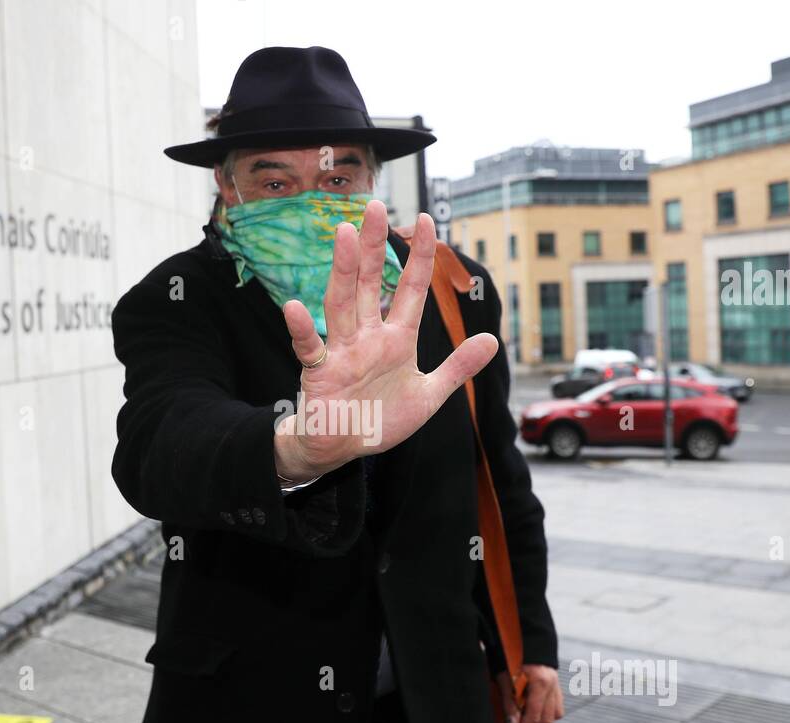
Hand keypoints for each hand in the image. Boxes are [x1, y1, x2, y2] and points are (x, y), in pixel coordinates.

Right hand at [273, 202, 498, 481]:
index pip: (410, 287)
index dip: (418, 255)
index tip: (425, 219)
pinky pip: (309, 347)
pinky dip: (302, 329)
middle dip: (372, 245)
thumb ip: (458, 367)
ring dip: (342, 270)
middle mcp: (368, 336)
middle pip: (369, 282)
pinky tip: (296, 307)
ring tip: (342, 234)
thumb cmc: (381, 419)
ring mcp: (342, 351)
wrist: (344, 449)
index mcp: (396, 338)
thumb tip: (493, 340)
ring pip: (342, 302)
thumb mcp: (430, 395)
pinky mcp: (320, 372)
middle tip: (374, 206)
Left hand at [496, 664, 564, 722]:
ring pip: (553, 716)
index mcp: (540, 682)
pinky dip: (545, 715)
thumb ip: (510, 703)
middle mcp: (552, 686)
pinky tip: (533, 715)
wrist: (526, 642)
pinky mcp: (557, 687)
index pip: (533, 715)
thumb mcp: (505, 679)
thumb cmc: (512, 659)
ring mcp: (557, 686)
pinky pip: (557, 709)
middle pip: (545, 719)